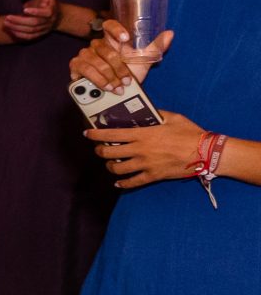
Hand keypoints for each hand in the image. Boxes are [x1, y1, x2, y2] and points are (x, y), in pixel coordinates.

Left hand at [1, 0, 58, 42]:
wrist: (56, 13)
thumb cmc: (47, 0)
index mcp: (51, 9)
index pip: (46, 13)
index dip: (36, 12)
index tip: (24, 9)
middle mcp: (49, 20)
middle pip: (35, 23)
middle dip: (20, 20)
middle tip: (8, 17)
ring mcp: (44, 28)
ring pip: (31, 31)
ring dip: (17, 28)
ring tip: (6, 23)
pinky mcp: (40, 34)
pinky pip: (30, 37)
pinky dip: (20, 34)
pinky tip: (11, 30)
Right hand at [73, 23, 171, 90]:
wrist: (116, 91)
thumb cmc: (128, 73)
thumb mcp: (144, 60)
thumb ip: (156, 47)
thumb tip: (170, 33)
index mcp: (112, 39)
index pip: (109, 25)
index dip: (116, 29)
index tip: (126, 38)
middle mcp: (97, 45)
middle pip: (105, 49)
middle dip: (118, 68)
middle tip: (126, 80)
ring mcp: (85, 55)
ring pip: (95, 61)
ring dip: (108, 77)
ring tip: (117, 87)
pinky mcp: (76, 66)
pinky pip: (84, 69)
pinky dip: (97, 80)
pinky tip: (106, 87)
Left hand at [88, 113, 206, 188]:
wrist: (206, 153)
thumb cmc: (190, 133)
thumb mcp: (172, 117)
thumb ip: (156, 114)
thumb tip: (146, 111)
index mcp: (143, 134)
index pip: (111, 134)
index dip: (95, 134)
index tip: (87, 133)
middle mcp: (140, 150)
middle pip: (109, 153)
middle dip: (100, 150)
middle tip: (100, 148)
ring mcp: (145, 164)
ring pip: (117, 169)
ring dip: (110, 166)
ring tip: (111, 163)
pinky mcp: (153, 176)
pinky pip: (133, 182)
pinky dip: (123, 183)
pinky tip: (119, 182)